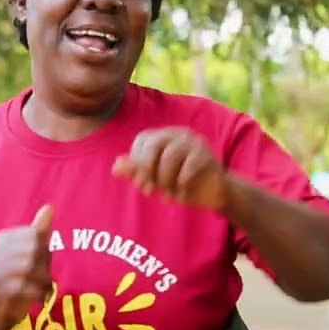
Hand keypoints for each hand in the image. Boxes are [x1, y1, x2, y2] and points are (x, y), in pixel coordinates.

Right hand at [0, 205, 53, 325]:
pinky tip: (40, 297)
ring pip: (29, 267)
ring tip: (44, 288)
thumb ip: (39, 230)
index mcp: (1, 240)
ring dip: (43, 281)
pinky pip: (24, 286)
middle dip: (44, 265)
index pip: (34, 235)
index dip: (44, 250)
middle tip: (44, 278)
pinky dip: (37, 293)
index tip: (40, 263)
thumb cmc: (18, 278)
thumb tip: (50, 206)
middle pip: (33, 249)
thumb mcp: (30, 253)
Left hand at [112, 127, 227, 210]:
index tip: (140, 184)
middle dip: (148, 171)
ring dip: (165, 180)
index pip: (142, 140)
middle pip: (154, 145)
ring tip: (167, 194)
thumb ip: (136, 172)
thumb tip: (116, 167)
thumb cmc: (180, 183)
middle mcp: (178, 134)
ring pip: (170, 156)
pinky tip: (180, 195)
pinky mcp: (206, 155)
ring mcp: (194, 142)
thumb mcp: (155, 179)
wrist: (213, 193)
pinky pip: (187, 167)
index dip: (137, 162)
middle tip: (149, 191)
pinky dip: (180, 185)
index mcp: (164, 136)